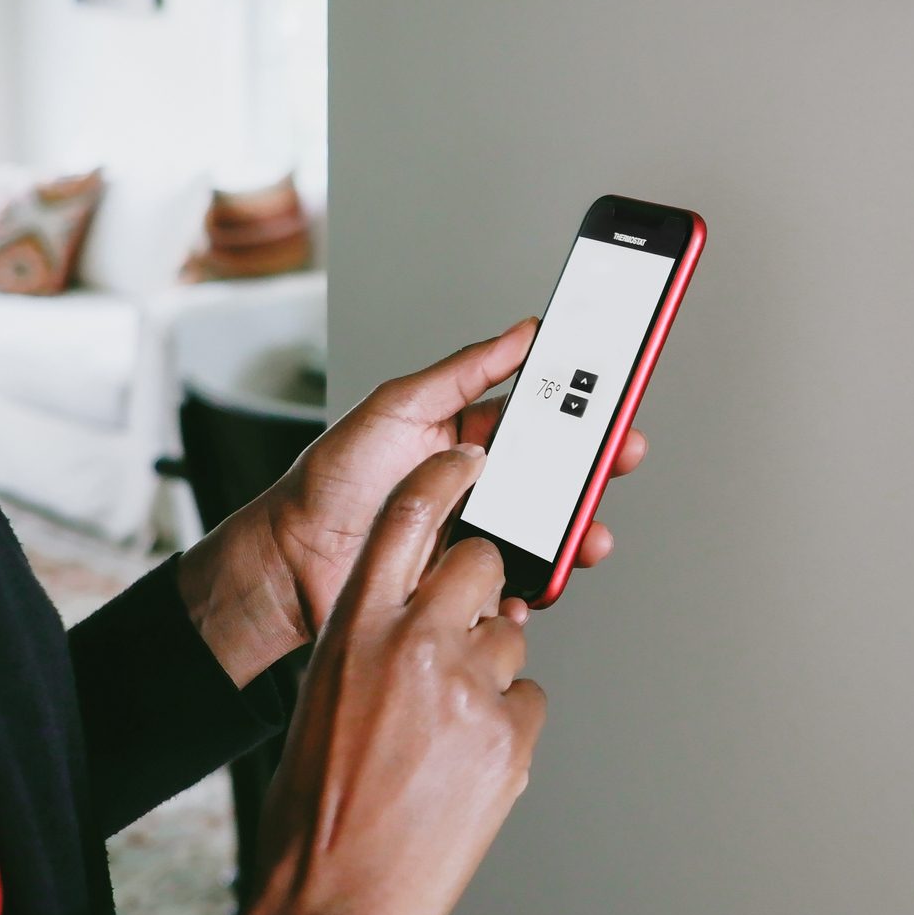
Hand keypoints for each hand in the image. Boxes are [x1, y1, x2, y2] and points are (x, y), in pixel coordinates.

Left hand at [180, 319, 646, 683]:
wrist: (292, 562)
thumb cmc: (331, 480)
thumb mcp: (397, 405)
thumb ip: (463, 371)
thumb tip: (521, 332)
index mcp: (468, 436)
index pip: (538, 415)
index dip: (579, 407)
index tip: (613, 395)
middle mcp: (481, 483)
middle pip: (556, 473)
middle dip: (596, 466)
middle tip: (622, 454)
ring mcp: (480, 532)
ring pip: (549, 529)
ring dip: (578, 529)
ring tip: (589, 530)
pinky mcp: (472, 579)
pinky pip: (520, 580)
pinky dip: (540, 581)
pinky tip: (545, 575)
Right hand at [245, 445, 543, 914]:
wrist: (330, 902)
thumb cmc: (317, 807)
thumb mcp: (325, 697)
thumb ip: (378, 640)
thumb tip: (428, 614)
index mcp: (355, 628)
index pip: (409, 518)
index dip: (446, 478)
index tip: (472, 457)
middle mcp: (415, 644)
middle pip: (480, 565)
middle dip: (482, 590)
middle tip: (460, 633)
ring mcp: (469, 687)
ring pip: (513, 636)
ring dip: (489, 670)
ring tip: (444, 730)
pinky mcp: (511, 734)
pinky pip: (528, 697)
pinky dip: (505, 723)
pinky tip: (467, 761)